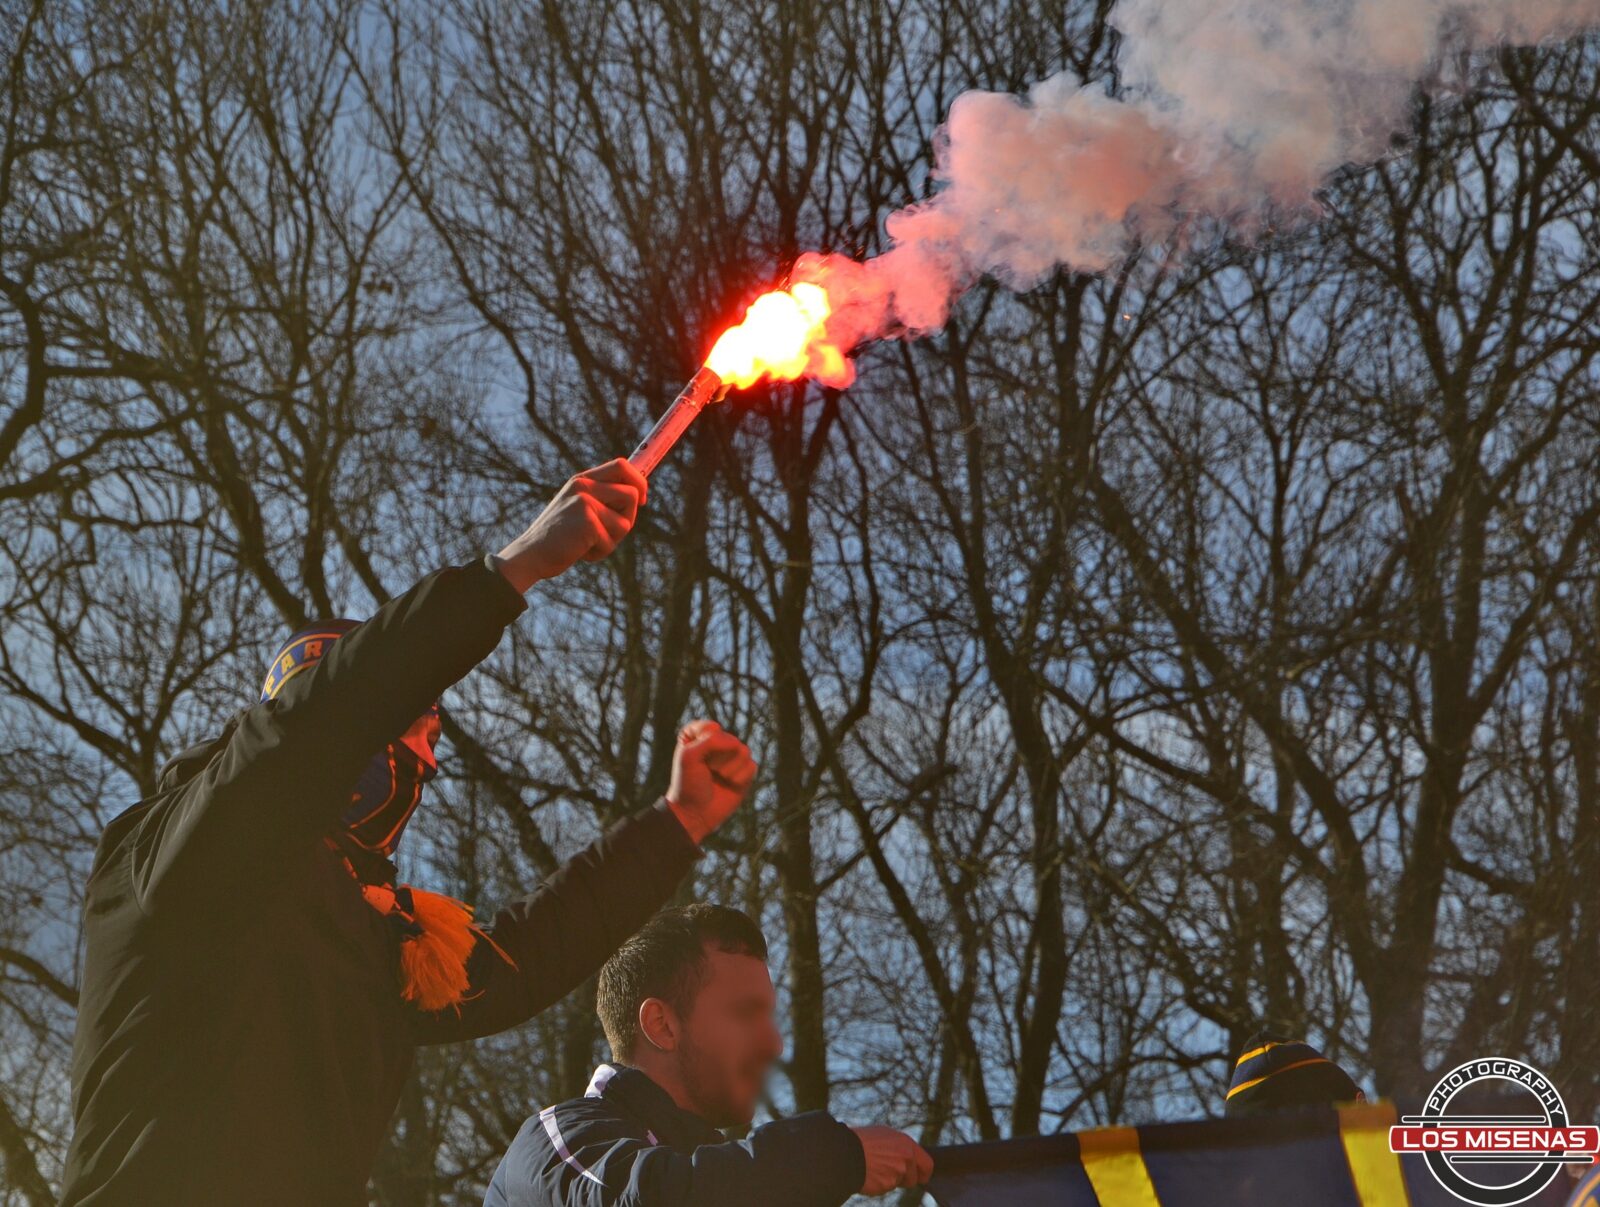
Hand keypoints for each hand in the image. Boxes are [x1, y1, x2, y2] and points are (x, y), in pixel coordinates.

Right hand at [495, 458, 646, 591]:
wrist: (531, 554)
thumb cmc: (560, 537)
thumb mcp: (578, 509)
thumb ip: (602, 499)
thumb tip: (639, 494)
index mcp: (582, 480)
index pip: (622, 466)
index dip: (639, 481)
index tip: (641, 499)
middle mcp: (583, 486)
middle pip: (632, 494)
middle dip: (628, 517)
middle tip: (606, 532)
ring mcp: (585, 502)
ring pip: (626, 521)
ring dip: (612, 539)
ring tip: (588, 542)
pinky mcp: (587, 522)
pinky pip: (611, 541)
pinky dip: (600, 552)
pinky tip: (580, 551)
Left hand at [665, 721, 755, 843]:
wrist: (695, 813)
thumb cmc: (688, 784)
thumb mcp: (689, 757)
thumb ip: (711, 741)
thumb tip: (737, 744)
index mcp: (698, 737)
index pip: (709, 727)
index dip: (705, 741)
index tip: (696, 755)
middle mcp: (717, 745)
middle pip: (729, 739)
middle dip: (718, 758)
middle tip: (708, 771)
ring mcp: (732, 759)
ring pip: (744, 751)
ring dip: (729, 768)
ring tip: (719, 777)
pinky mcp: (744, 773)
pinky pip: (752, 766)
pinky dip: (740, 777)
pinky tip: (730, 784)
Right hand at [850, 1126, 932, 1195]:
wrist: (846, 1152)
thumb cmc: (863, 1140)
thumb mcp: (886, 1135)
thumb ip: (901, 1146)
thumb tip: (909, 1154)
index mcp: (907, 1144)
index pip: (927, 1164)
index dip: (924, 1173)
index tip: (920, 1177)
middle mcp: (906, 1159)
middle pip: (913, 1178)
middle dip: (905, 1179)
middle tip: (891, 1172)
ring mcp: (897, 1173)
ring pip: (897, 1183)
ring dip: (889, 1180)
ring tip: (875, 1168)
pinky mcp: (887, 1185)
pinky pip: (886, 1188)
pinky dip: (879, 1183)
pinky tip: (869, 1173)